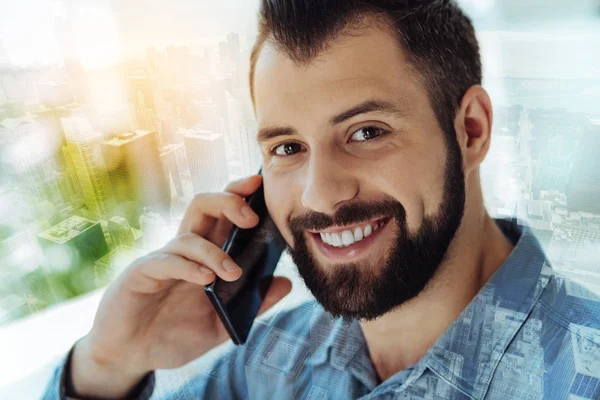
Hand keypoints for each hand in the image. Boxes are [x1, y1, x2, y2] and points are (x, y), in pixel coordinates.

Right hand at [70, 174, 291, 398]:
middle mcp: (184, 250)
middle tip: (252, 218)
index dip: (240, 196)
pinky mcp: (141, 274)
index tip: (261, 187)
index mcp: (204, 255)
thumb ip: (252, 304)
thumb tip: (286, 282)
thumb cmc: (174, 335)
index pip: (222, 214)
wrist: (131, 356)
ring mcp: (162, 259)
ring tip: (233, 273)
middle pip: (203, 207)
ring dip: (215, 251)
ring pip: (188, 234)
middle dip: (229, 202)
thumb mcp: (221, 323)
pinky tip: (206, 280)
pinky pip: (167, 261)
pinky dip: (189, 267)